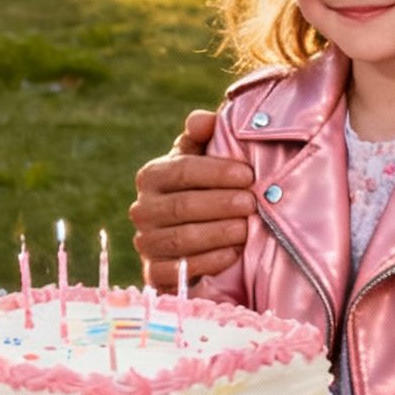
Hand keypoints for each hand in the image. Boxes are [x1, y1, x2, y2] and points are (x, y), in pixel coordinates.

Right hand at [128, 112, 255, 288]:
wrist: (191, 241)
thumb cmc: (203, 190)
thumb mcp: (201, 160)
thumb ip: (202, 136)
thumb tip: (203, 120)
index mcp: (152, 176)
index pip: (182, 170)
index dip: (217, 172)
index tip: (248, 174)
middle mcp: (142, 209)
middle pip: (183, 206)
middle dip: (222, 204)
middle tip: (252, 203)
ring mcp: (146, 243)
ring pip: (182, 239)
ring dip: (219, 233)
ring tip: (247, 228)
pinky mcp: (154, 274)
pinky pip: (180, 270)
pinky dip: (209, 262)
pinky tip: (233, 255)